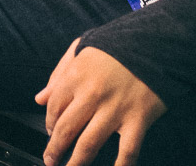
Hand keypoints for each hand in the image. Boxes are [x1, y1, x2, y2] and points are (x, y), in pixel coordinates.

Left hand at [35, 40, 165, 165]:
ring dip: (76, 163)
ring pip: (89, 144)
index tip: (50, 133)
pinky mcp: (138, 119)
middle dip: (55, 149)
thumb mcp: (81, 48)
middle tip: (50, 160)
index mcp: (76, 75)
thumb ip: (58, 74)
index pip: (54, 107)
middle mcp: (92, 94)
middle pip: (66, 129)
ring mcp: (115, 109)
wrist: (156, 42)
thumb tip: (40, 98)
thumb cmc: (117, 44)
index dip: (49, 124)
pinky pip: (127, 150)